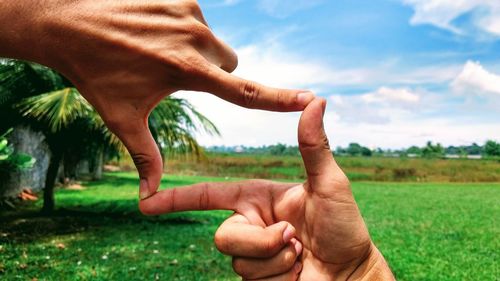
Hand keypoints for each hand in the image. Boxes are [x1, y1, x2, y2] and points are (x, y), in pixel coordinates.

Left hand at [0, 0, 314, 198]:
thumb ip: (145, 157)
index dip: (278, 99)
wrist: (66, 22)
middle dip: (214, 73)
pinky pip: (198, 20)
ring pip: (214, 42)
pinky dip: (182, 29)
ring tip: (156, 50)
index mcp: (187, 71)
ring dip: (195, 50)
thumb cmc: (95, 75)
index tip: (309, 98)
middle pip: (230, 63)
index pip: (244, 91)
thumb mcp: (122, 119)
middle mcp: (196, 38)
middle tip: (173, 73)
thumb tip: (148, 198)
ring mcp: (189, 12)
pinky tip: (151, 30)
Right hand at [140, 98, 393, 279]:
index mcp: (258, 198)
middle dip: (261, 242)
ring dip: (276, 261)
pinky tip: (299, 273)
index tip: (147, 200)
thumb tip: (316, 99)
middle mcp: (251, 224)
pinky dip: (280, 277)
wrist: (352, 274)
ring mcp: (254, 254)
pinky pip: (251, 280)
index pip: (209, 195)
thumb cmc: (344, 227)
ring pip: (238, 261)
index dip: (178, 198)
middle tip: (294, 239)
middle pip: (224, 236)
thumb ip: (314, 145)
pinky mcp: (259, 278)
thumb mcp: (329, 184)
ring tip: (301, 255)